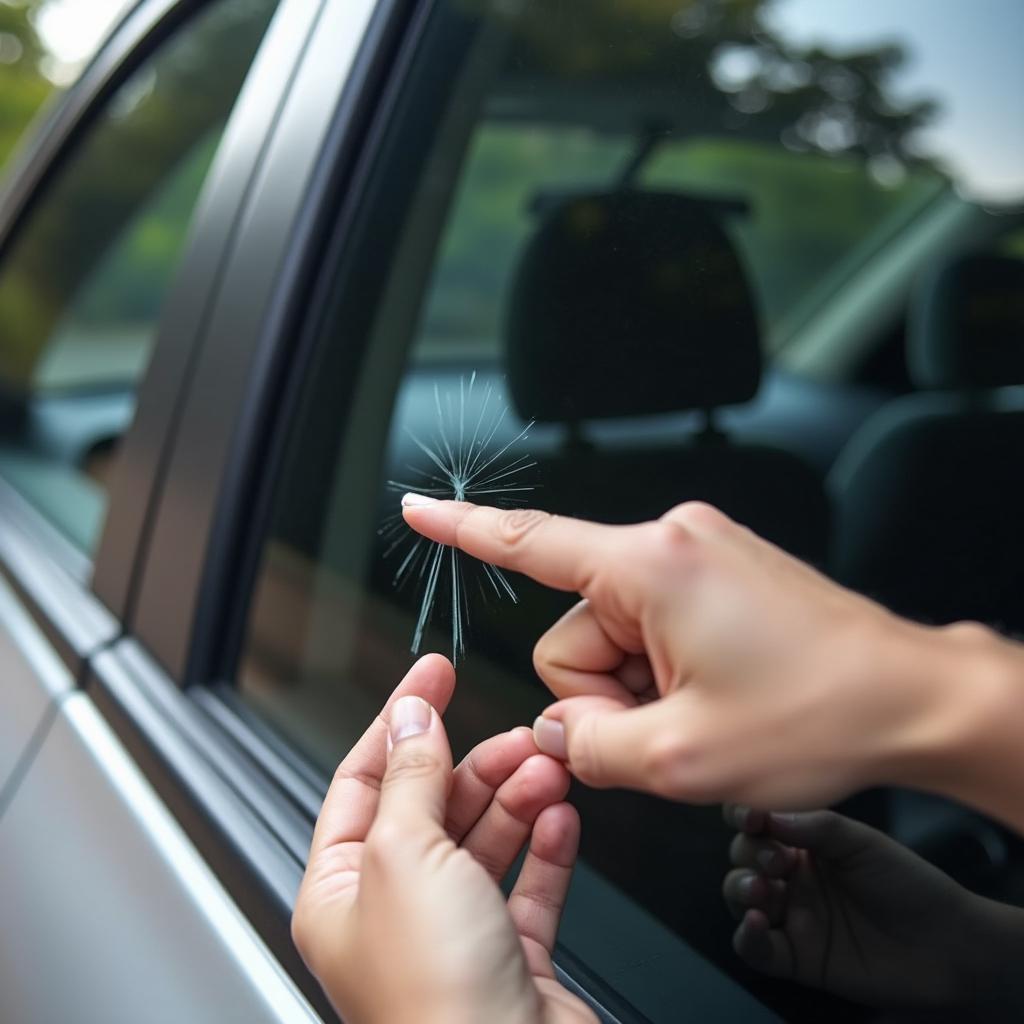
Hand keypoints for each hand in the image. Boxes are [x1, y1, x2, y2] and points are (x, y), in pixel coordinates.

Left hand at [292, 654, 595, 1023]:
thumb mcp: (405, 854)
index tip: (434, 674)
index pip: (363, 781)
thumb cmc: (435, 1001)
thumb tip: (409, 716)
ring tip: (547, 768)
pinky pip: (529, 884)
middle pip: (433, 807)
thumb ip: (410, 777)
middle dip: (477, 764)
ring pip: (486, 840)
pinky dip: (546, 846)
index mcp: (341, 891)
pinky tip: (560, 817)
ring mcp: (455, 936)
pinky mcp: (512, 959)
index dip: (400, 721)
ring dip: (518, 797)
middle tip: (517, 735)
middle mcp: (394, 914)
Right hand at [403, 497, 1005, 810]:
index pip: (529, 540)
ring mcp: (700, 556)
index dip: (462, 530)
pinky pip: (655, 627)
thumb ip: (587, 747)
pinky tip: (718, 695)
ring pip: (615, 637)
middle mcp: (672, 543)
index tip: (418, 508)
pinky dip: (668, 673)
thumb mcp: (680, 757)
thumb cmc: (820, 713)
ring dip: (643, 689)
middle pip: (576, 631)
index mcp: (651, 565)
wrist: (913, 699)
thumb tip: (558, 732)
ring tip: (707, 713)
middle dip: (607, 692)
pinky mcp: (719, 576)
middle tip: (672, 726)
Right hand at [722, 805, 1023, 1018]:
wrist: (947, 944)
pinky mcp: (796, 958)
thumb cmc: (908, 883)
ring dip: (739, 887)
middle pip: (743, 856)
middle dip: (750, 853)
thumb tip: (767, 816)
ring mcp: (791, 917)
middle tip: (777, 861)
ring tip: (762, 889)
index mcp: (804, 844)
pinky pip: (754, 949)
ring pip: (739, 897)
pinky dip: (747, 936)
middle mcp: (792, 877)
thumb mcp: (862, 842)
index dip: (743, 815)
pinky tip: (756, 923)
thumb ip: (814, 826)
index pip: (758, 823)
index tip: (749, 816)